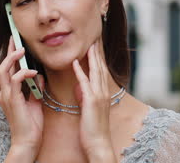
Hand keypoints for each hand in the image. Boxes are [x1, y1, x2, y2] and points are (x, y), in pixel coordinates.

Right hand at [0, 36, 44, 155]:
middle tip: (16, 40)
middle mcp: (4, 93)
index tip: (16, 44)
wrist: (28, 141)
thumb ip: (36, 89)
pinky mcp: (12, 100)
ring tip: (22, 50)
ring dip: (12, 59)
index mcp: (9, 93)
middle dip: (9, 52)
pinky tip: (33, 72)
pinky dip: (23, 73)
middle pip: (2, 67)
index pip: (8, 70)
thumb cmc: (32, 125)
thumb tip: (39, 77)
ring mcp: (6, 96)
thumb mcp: (36, 102)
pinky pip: (14, 80)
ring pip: (3, 70)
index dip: (11, 56)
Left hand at [72, 39, 115, 160]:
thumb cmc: (92, 128)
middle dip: (98, 52)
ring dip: (92, 57)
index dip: (99, 56)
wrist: (98, 143)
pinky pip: (85, 84)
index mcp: (103, 93)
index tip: (95, 44)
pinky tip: (75, 62)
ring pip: (95, 72)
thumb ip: (85, 95)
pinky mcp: (91, 102)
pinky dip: (80, 72)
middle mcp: (103, 92)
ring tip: (88, 44)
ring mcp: (99, 96)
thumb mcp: (89, 108)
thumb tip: (79, 86)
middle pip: (101, 67)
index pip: (101, 70)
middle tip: (95, 37)